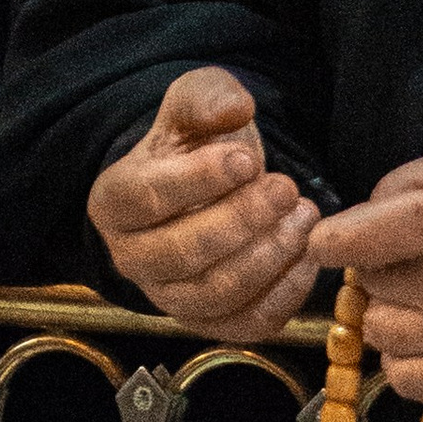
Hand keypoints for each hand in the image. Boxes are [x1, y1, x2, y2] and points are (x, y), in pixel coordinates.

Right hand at [88, 67, 317, 336]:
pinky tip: (308, 256)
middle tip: (287, 189)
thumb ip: (209, 97)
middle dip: (242, 221)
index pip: (145, 199)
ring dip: (268, 257)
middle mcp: (131, 258)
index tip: (248, 161)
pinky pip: (245, 324)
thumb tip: (234, 110)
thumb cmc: (196, 144)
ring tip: (305, 217)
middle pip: (181, 253)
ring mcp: (168, 297)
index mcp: (114, 201)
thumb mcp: (196, 104)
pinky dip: (283, 295)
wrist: (212, 187)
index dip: (198, 181)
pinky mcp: (210, 323)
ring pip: (214, 294)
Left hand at [309, 143, 422, 399]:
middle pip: (365, 287)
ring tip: (422, 293)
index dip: (333, 238)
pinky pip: (407, 379)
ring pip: (378, 334)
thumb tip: (356, 224)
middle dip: (379, 268)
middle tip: (414, 255)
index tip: (339, 238)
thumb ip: (400, 184)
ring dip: (390, 312)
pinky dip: (405, 359)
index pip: (348, 242)